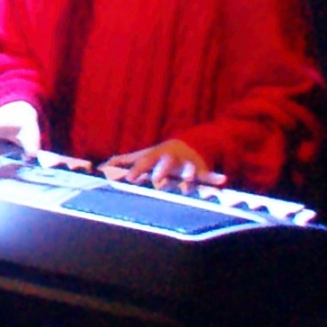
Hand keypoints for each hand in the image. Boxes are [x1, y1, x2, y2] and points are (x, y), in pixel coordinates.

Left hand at [100, 139, 221, 190]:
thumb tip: (103, 165)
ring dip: (188, 175)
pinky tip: (223, 181)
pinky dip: (215, 179)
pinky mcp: (201, 170)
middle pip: (166, 163)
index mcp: (156, 154)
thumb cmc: (160, 154)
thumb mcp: (143, 155)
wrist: (190, 143)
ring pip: (188, 170)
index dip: (138, 169)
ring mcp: (187, 163)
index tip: (129, 179)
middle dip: (162, 170)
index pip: (145, 161)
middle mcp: (171, 158)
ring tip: (186, 183)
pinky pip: (208, 176)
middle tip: (156, 180)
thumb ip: (125, 161)